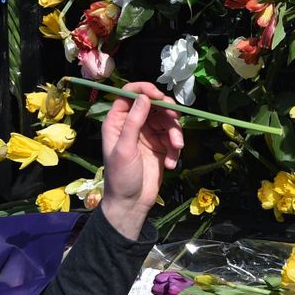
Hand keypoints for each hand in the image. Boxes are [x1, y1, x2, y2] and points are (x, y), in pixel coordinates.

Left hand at [99, 81, 183, 238]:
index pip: (130, 94)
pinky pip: (173, 138)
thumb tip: (144, 97)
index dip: (145, 90)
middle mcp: (133, 124)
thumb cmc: (121, 177)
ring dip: (175, 134)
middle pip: (154, 105)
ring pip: (167, 121)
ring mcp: (148, 135)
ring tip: (177, 148)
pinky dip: (175, 149)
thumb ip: (133, 122)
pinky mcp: (161, 147)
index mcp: (117, 121)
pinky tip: (171, 164)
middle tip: (176, 117)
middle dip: (167, 112)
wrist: (132, 204)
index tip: (160, 97)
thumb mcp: (125, 149)